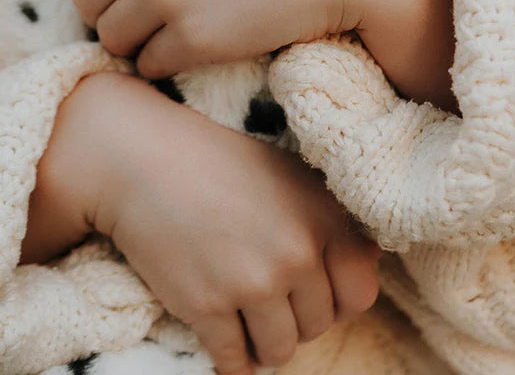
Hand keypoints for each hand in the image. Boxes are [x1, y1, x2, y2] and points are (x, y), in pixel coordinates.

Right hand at [22, 72, 379, 373]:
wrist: (144, 159)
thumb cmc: (217, 163)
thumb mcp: (287, 175)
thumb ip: (328, 219)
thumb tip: (370, 259)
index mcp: (322, 217)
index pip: (360, 292)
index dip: (336, 297)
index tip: (311, 291)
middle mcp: (297, 252)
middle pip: (317, 326)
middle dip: (293, 316)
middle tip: (263, 293)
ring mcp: (253, 282)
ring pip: (280, 351)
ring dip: (262, 340)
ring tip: (242, 312)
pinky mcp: (208, 307)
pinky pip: (236, 364)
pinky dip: (230, 358)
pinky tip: (221, 333)